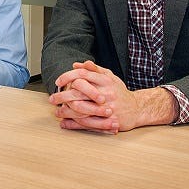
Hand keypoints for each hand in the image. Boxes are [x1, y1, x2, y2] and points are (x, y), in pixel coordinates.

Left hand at [48, 61, 176, 132]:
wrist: (137, 108)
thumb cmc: (119, 92)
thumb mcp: (109, 76)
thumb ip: (93, 70)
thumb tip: (76, 64)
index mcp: (105, 80)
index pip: (82, 75)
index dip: (67, 77)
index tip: (58, 82)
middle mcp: (106, 93)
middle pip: (79, 92)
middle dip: (62, 95)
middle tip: (52, 98)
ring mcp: (107, 108)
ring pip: (81, 109)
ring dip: (66, 111)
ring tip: (57, 111)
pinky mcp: (108, 122)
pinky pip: (87, 123)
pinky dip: (74, 124)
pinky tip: (65, 123)